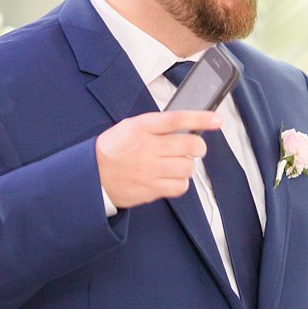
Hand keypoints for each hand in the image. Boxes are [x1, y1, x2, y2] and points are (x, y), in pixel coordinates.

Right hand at [95, 110, 220, 209]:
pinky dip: (180, 183)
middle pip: (189, 146)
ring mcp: (148, 171)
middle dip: (198, 148)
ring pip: (188, 168)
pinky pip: (180, 187)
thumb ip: (156, 126)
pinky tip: (171, 178)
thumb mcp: (129, 127)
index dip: (201, 119)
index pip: (177, 120)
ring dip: (187, 166)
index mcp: (140, 128)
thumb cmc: (112, 150)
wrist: (91, 176)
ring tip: (176, 165)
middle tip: (194, 149)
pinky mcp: (150, 189)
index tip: (216, 120)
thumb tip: (186, 126)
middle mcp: (146, 148)